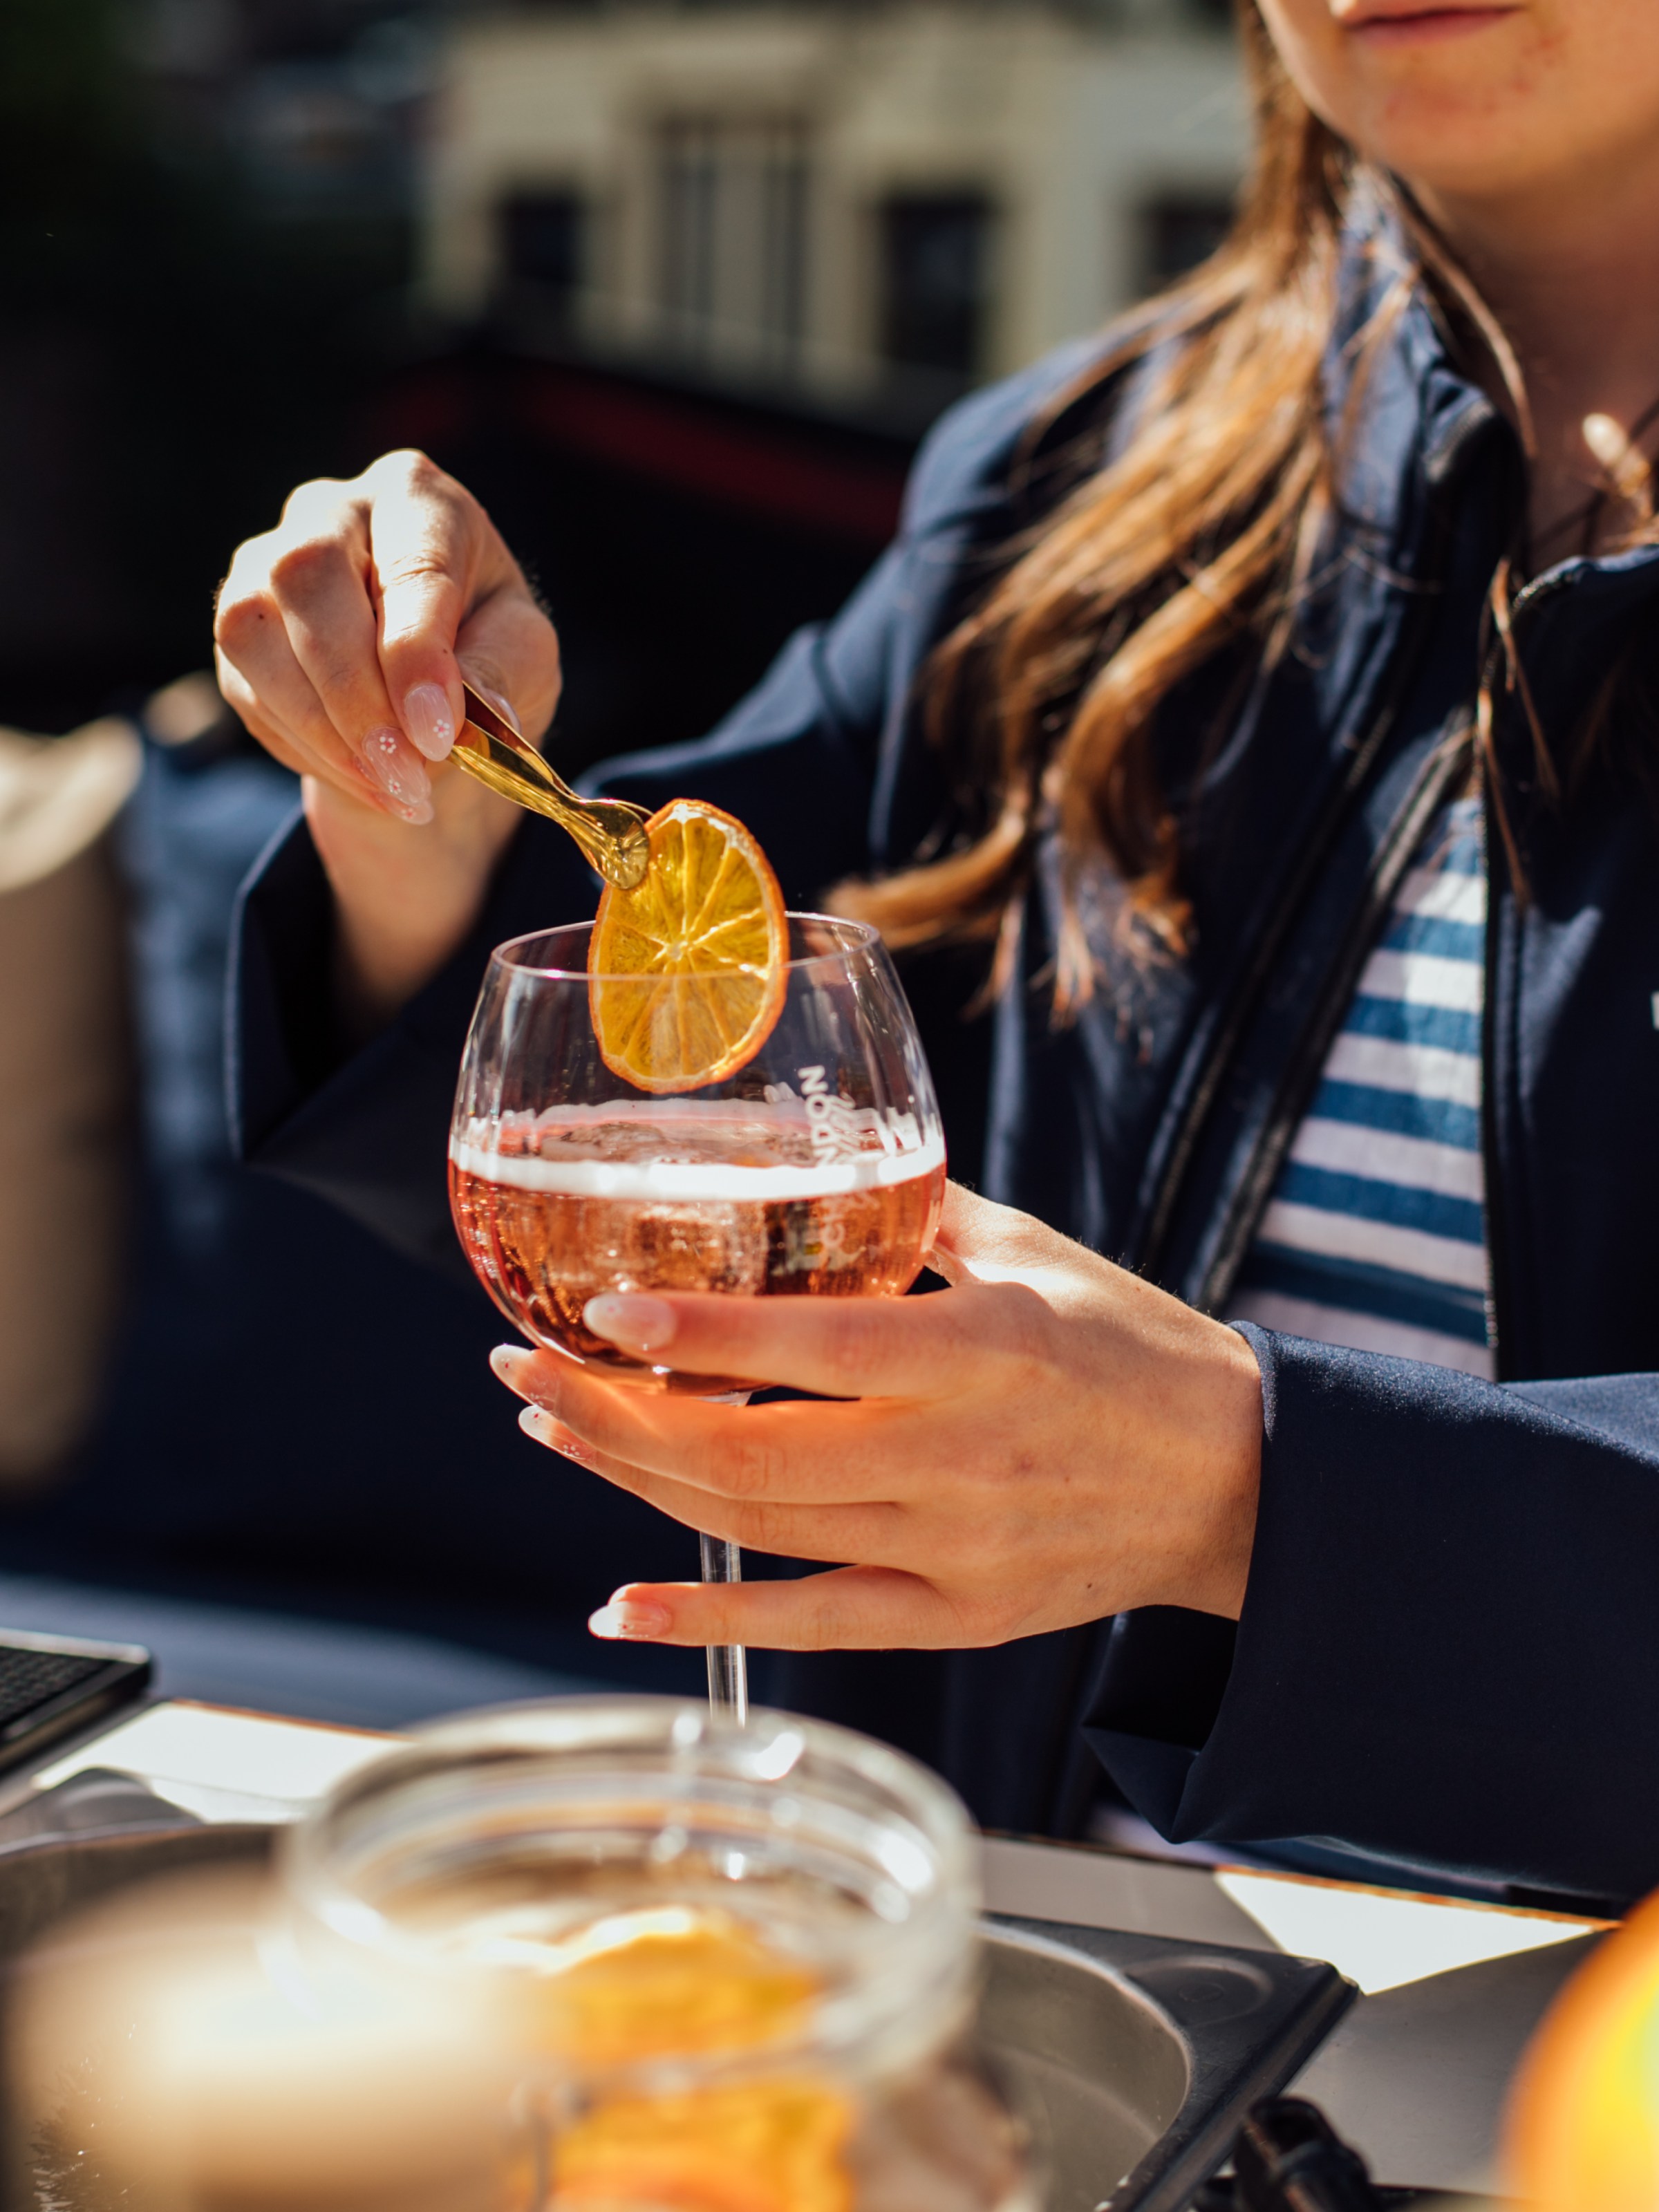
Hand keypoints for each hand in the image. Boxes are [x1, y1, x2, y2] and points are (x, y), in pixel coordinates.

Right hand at [214, 450, 561, 1027]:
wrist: (440, 746)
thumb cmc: (499, 696)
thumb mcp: (528, 683)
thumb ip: (502, 679)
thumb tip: (454, 702)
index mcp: (432, 503)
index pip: (415, 551)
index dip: (420, 641)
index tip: (440, 728)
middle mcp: (343, 509)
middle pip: (308, 573)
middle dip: (359, 692)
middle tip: (413, 779)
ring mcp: (272, 559)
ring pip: (254, 626)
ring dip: (323, 726)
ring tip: (397, 793)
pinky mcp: (235, 624)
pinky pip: (238, 681)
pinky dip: (296, 740)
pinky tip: (357, 775)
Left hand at [490, 1184, 1263, 1651]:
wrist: (1235, 1480)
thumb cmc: (1131, 1346)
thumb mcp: (1036, 1254)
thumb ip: (915, 1212)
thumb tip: (807, 1158)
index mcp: (989, 1348)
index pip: (822, 1347)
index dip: (703, 1337)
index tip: (603, 1312)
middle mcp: (966, 1457)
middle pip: (758, 1455)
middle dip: (620, 1418)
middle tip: (528, 1373)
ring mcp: (958, 1548)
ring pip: (764, 1531)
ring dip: (639, 1487)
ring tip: (553, 1433)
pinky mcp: (956, 1614)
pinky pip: (815, 1624)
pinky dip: (710, 1622)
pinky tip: (618, 1607)